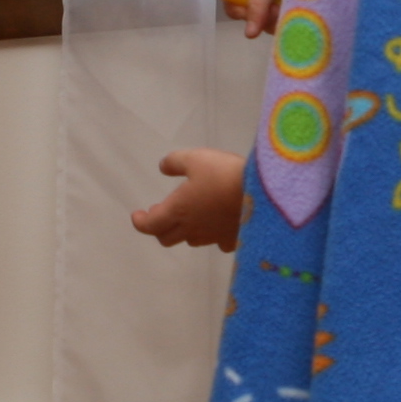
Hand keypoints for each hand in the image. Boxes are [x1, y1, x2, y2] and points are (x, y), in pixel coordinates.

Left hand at [130, 148, 246, 247]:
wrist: (262, 193)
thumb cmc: (223, 174)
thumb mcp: (195, 158)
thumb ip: (174, 163)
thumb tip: (163, 167)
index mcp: (177, 210)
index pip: (150, 225)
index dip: (140, 222)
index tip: (138, 215)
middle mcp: (191, 229)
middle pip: (166, 238)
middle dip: (160, 227)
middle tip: (161, 213)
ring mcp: (212, 237)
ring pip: (191, 241)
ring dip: (184, 231)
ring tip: (190, 216)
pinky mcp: (232, 239)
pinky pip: (217, 242)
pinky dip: (213, 235)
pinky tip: (218, 224)